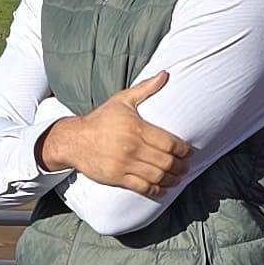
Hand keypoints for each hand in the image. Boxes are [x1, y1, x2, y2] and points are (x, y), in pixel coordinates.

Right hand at [34, 69, 191, 197]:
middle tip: (187, 166)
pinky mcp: (117, 177)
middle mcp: (132, 148)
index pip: (169, 143)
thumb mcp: (121, 100)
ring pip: (157, 176)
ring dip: (172, 179)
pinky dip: (157, 190)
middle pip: (166, 162)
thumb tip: (165, 74)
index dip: (184, 150)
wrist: (74, 140)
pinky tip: (163, 188)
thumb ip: (145, 88)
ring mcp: (125, 164)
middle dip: (181, 166)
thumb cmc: (100, 119)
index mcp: (137, 128)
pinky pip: (143, 187)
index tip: (189, 151)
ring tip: (178, 177)